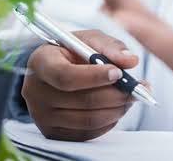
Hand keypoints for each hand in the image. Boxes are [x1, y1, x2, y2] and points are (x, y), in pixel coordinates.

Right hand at [21, 30, 148, 141]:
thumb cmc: (72, 51)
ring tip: (130, 96)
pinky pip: (87, 133)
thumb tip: (130, 61)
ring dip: (116, 109)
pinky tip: (116, 107)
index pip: (65, 76)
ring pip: (88, 120)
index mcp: (40, 63)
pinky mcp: (52, 133)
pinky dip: (108, 121)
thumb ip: (110, 47)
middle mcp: (35, 92)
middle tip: (137, 87)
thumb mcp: (89, 40)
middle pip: (81, 100)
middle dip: (115, 94)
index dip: (94, 77)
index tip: (118, 72)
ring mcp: (42, 116)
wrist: (55, 70)